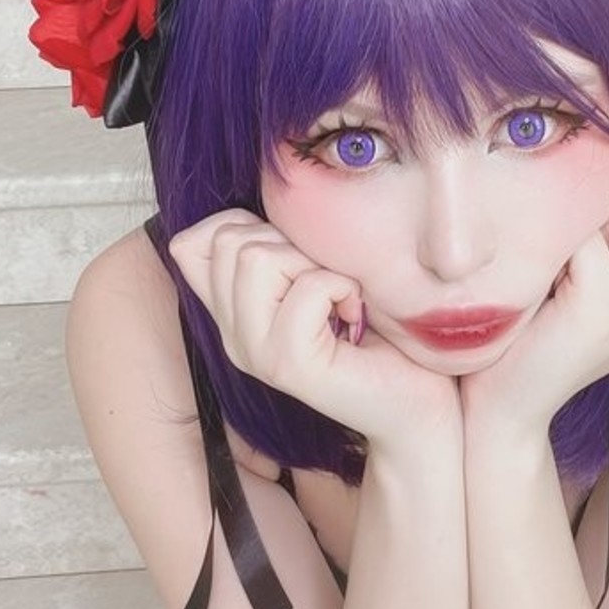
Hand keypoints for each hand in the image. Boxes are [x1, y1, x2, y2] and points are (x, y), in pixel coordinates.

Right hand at [168, 209, 461, 450]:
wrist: (419, 400)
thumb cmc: (378, 331)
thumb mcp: (316, 276)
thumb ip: (279, 251)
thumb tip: (261, 207)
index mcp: (232, 315)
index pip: (188, 245)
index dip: (239, 226)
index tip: (291, 255)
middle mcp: (234, 337)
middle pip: (230, 241)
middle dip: (289, 244)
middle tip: (325, 282)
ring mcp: (256, 353)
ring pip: (258, 258)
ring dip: (315, 264)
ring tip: (338, 298)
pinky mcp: (289, 364)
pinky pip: (308, 288)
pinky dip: (343, 287)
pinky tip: (354, 315)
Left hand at [459, 180, 608, 439]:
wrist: (504, 405)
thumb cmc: (535, 335)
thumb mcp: (588, 282)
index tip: (601, 244)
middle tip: (577, 265)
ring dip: (588, 234)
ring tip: (560, 281)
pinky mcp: (602, 306)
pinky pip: (586, 236)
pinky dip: (558, 249)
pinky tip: (541, 292)